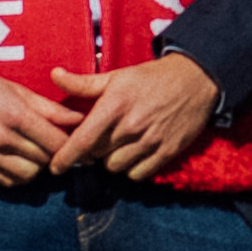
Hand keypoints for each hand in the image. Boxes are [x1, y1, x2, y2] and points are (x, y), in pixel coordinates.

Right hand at [0, 65, 80, 182]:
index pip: (56, 142)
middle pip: (44, 160)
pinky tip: (18, 160)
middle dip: (54, 153)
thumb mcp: (15, 89)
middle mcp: (1, 138)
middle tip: (53, 145)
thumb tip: (78, 119)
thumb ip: (48, 108)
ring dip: (37, 167)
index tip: (72, 140)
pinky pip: (7, 182)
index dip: (69, 143)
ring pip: (28, 175)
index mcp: (14, 114)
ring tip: (34, 152)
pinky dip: (18, 175)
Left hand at [58, 53, 227, 179]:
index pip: (83, 141)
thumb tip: (54, 75)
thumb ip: (83, 83)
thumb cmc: (152, 77)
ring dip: (112, 160)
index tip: (54, 167)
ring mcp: (151, 141)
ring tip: (118, 145)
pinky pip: (138, 174)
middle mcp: (132, 126)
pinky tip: (134, 153)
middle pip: (97, 156)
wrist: (197, 79)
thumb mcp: (117, 76)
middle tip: (99, 140)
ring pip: (116, 167)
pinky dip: (132, 168)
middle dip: (93, 151)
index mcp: (115, 105)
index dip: (65, 158)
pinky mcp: (168, 151)